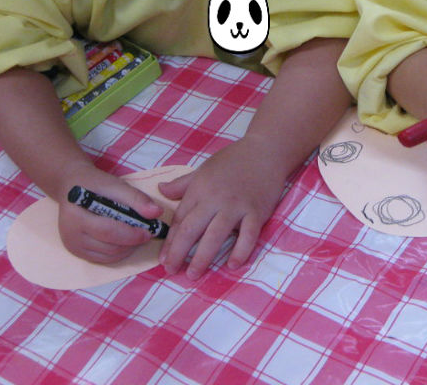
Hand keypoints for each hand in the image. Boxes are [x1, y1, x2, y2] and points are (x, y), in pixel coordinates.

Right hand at [57, 167, 163, 263]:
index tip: (149, 231)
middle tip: (148, 234)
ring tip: (138, 236)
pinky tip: (126, 242)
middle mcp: (70, 235)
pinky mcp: (77, 252)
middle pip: (109, 247)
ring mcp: (73, 246)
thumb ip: (136, 199)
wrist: (71, 186)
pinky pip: (103, 259)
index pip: (108, 231)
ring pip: (108, 256)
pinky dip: (118, 253)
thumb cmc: (94, 184)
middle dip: (132, 242)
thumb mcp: (116, 185)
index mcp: (76, 216)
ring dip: (127, 249)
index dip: (131, 234)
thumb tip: (157, 213)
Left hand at [157, 135, 284, 278]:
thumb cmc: (233, 160)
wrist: (266, 151)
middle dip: (179, 254)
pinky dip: (240, 252)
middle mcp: (215, 199)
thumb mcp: (203, 169)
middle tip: (171, 271)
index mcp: (200, 189)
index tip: (164, 259)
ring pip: (215, 237)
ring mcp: (237, 206)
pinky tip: (231, 265)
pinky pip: (247, 236)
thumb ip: (182, 184)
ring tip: (193, 274)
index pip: (180, 220)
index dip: (170, 242)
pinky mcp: (257, 212)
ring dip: (202, 259)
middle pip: (191, 231)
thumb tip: (160, 191)